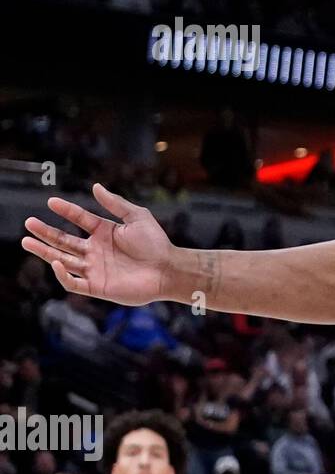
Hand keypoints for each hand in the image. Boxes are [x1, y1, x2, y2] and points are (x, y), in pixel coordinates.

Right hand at [22, 183, 175, 305]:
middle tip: (28, 223)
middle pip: (64, 241)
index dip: (66, 211)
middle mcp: (96, 251)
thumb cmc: (157, 243)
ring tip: (27, 241)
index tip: (51, 202)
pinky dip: (62, 275)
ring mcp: (95, 269)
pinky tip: (55, 262)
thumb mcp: (137, 217)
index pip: (79, 220)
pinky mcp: (97, 287)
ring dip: (45, 252)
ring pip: (62, 260)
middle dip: (46, 233)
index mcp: (105, 233)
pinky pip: (73, 283)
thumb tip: (95, 186)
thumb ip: (115, 203)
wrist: (168, 269)